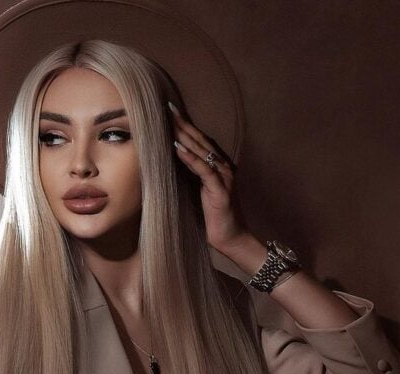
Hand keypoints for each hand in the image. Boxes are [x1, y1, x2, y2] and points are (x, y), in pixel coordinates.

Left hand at [168, 101, 250, 253]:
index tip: (169, 112)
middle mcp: (222, 167)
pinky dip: (190, 158)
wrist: (232, 239)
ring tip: (170, 121)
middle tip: (167, 107)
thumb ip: (191, 176)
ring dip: (185, 135)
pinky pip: (203, 170)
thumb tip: (172, 165)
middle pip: (200, 141)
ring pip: (202, 151)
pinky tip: (178, 147)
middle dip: (183, 124)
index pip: (199, 142)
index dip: (185, 126)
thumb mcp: (199, 193)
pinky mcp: (220, 190)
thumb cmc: (214, 219)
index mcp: (217, 167)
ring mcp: (223, 177)